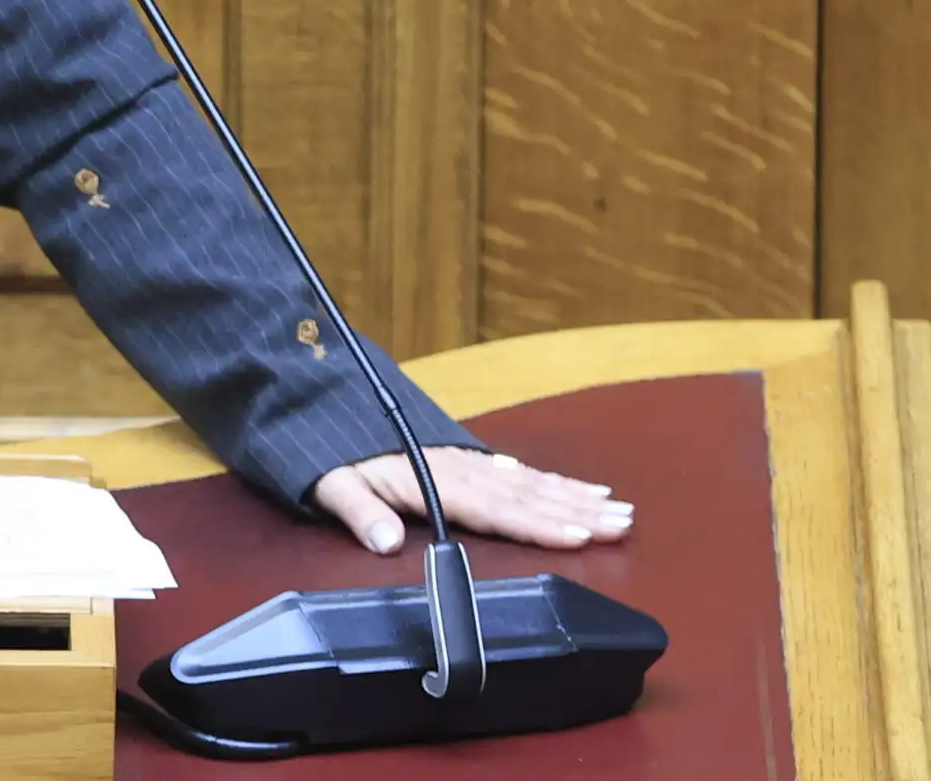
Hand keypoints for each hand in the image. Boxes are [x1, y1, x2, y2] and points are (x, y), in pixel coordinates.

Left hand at [310, 445, 631, 554]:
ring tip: (617, 507)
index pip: (492, 508)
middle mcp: (454, 465)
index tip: (579, 534)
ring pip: (526, 480)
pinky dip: (544, 478)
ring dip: (572, 495)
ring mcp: (458, 457)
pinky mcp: (455, 451)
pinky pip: (510, 467)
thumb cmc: (316, 446)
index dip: (536, 524)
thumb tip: (388, 542)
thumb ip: (358, 511)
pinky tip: (571, 486)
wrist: (309, 391)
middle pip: (524, 493)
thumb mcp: (326, 481)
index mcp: (430, 477)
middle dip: (576, 510)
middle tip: (625, 521)